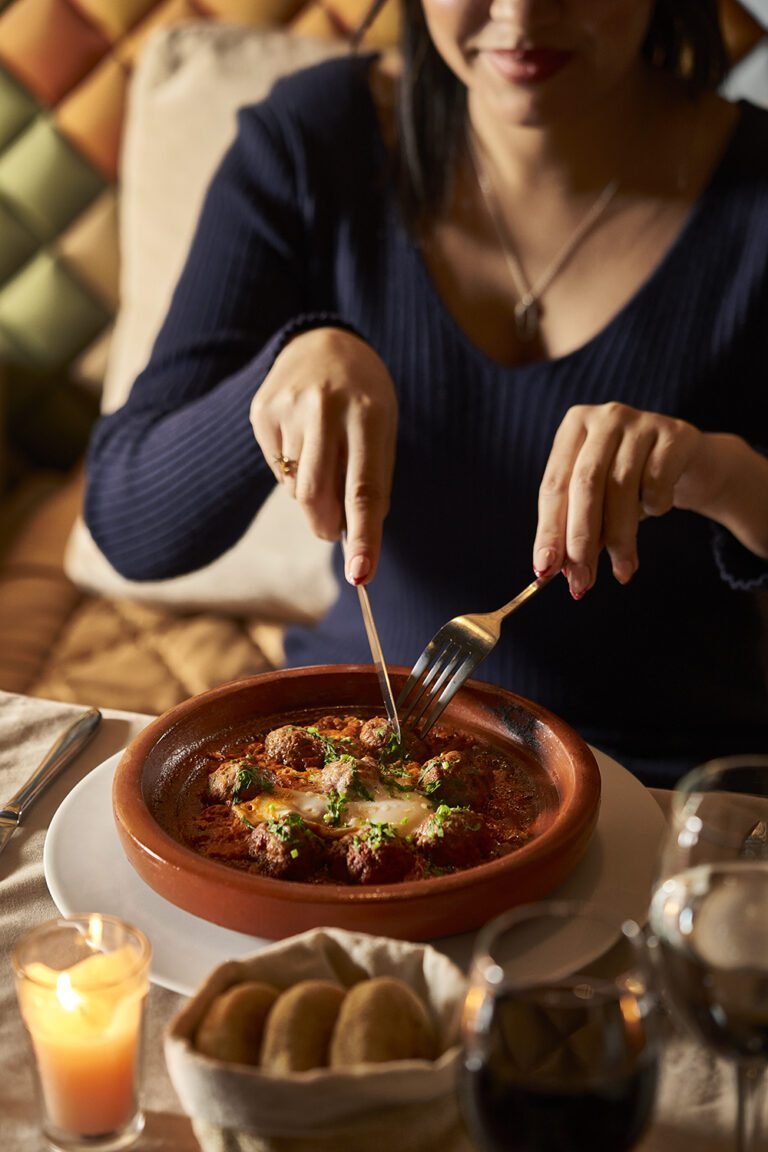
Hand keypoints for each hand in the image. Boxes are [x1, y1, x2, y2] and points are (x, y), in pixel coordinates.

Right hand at [250, 327, 397, 584]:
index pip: (364, 489)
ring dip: (312, 497)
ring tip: (324, 462)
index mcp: (368, 414)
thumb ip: (373, 482)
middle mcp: (325, 407)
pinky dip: (293, 473)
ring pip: (295, 487)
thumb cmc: (364, 398)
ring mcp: (288, 407)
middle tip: (334, 532)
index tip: (360, 575)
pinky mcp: (261, 412)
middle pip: (316, 496)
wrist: (323, 341)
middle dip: (326, 527)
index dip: (363, 537)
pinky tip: (303, 443)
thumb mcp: (383, 430)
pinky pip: (277, 469)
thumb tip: (356, 539)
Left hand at [532, 402, 710, 598]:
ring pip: (621, 488)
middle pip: (585, 485)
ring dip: (619, 539)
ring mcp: (640, 421)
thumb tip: (555, 570)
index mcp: (574, 427)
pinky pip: (657, 484)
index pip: (553, 486)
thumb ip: (574, 526)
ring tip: (622, 570)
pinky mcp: (675, 434)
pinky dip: (653, 508)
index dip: (549, 531)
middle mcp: (604, 418)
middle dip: (581, 539)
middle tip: (581, 580)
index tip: (544, 569)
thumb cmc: (631, 483)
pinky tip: (656, 507)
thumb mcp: (597, 499)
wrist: (688, 461)